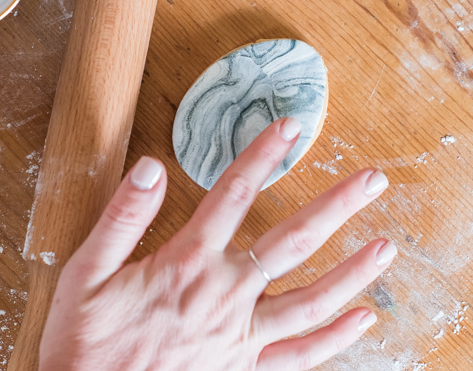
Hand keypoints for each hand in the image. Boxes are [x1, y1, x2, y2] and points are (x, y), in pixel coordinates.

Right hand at [41, 118, 394, 370]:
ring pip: (311, 300)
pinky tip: (364, 319)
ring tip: (386, 247)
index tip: (289, 127)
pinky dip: (335, 338)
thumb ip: (122, 217)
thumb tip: (151, 167)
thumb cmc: (85, 344)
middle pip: (294, 242)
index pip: (234, 194)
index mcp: (188, 264)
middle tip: (372, 181)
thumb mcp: (85, 273)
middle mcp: (226, 296)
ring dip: (353, 272)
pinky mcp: (245, 370)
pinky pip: (300, 356)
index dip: (262, 154)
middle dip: (337, 206)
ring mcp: (241, 336)